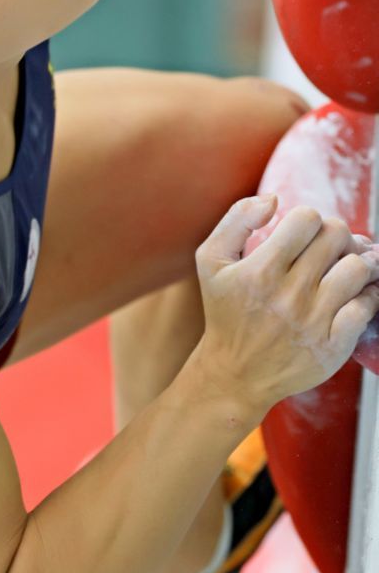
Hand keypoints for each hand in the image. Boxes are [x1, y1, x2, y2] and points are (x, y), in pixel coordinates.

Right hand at [193, 193, 378, 416]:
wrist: (235, 374)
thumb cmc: (225, 312)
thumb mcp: (210, 261)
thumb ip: (237, 219)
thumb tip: (274, 199)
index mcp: (259, 270)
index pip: (307, 218)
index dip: (308, 219)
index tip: (302, 234)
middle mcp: (287, 295)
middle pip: (336, 237)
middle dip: (335, 235)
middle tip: (329, 247)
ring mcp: (312, 321)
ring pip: (357, 268)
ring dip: (357, 261)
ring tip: (346, 267)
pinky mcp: (332, 346)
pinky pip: (366, 306)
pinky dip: (367, 295)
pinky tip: (353, 295)